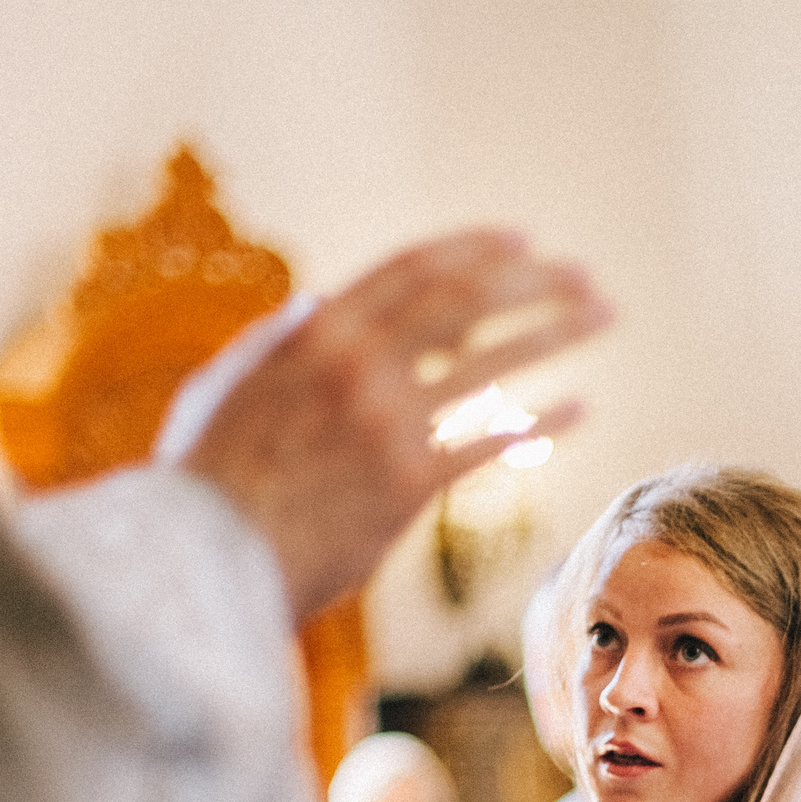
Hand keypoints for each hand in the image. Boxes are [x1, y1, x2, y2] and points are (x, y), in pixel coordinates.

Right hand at [176, 228, 609, 622]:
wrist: (198, 558)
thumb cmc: (207, 480)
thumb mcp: (227, 386)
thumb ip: (279, 344)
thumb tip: (317, 305)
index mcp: (314, 331)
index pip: (415, 268)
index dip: (478, 250)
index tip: (525, 243)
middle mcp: (355, 362)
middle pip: (468, 299)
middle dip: (535, 281)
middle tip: (586, 279)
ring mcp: (384, 421)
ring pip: (492, 360)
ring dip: (556, 333)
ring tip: (603, 318)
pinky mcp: (404, 484)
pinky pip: (490, 441)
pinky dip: (542, 419)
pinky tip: (581, 407)